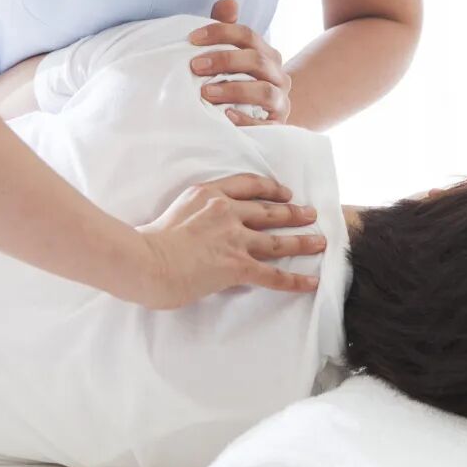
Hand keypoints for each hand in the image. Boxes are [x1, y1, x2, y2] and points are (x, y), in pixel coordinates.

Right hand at [133, 173, 325, 309]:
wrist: (146, 261)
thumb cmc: (150, 240)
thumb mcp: (176, 209)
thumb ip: (196, 211)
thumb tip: (203, 222)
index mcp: (209, 194)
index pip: (248, 185)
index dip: (270, 188)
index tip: (283, 191)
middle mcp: (226, 211)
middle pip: (269, 209)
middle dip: (293, 211)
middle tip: (310, 213)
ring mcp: (234, 238)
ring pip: (277, 239)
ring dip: (301, 241)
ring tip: (319, 241)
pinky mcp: (237, 265)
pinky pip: (273, 275)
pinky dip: (295, 280)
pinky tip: (311, 281)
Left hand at [189, 0, 292, 124]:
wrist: (261, 119)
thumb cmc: (238, 82)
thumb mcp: (230, 55)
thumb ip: (227, 28)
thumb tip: (228, 1)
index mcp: (266, 54)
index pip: (248, 35)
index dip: (220, 33)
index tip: (192, 39)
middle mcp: (278, 75)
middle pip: (257, 60)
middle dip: (224, 60)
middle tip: (195, 66)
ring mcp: (280, 101)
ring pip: (264, 91)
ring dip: (234, 90)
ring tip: (206, 93)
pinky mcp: (277, 126)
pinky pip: (266, 125)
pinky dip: (247, 121)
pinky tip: (226, 117)